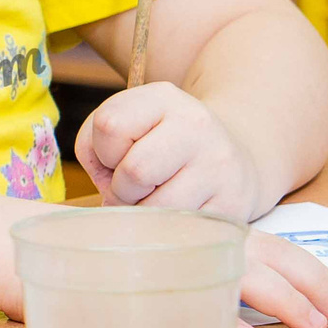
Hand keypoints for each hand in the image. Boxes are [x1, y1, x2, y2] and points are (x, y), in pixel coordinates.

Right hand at [0, 217, 327, 327]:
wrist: (6, 248)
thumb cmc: (75, 263)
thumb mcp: (138, 270)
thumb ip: (184, 291)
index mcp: (187, 237)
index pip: (260, 248)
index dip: (303, 273)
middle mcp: (180, 241)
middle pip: (261, 256)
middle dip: (309, 285)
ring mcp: (158, 258)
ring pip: (234, 273)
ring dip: (279, 301)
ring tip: (311, 327)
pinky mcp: (130, 279)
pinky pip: (184, 301)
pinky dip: (216, 322)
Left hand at [77, 82, 265, 217]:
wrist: (233, 157)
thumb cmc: (161, 146)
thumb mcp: (128, 127)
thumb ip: (94, 148)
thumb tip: (108, 198)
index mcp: (162, 97)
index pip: (109, 125)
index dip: (103, 151)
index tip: (118, 157)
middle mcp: (196, 124)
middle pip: (134, 171)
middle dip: (121, 190)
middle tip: (133, 189)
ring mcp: (218, 165)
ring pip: (156, 207)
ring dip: (142, 214)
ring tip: (155, 200)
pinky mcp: (232, 203)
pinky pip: (179, 230)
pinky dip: (166, 229)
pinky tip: (176, 212)